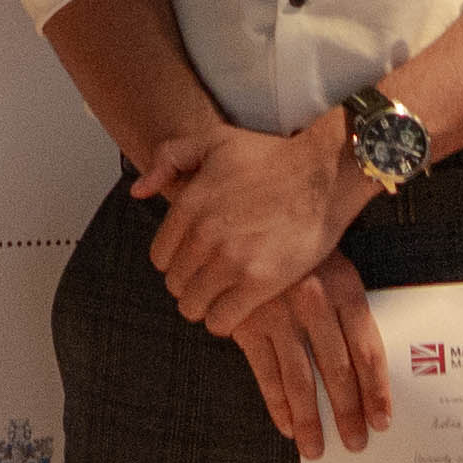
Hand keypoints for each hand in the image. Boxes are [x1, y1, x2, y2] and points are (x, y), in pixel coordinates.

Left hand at [141, 115, 369, 334]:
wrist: (323, 174)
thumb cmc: (272, 157)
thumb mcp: (214, 141)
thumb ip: (168, 159)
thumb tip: (139, 191)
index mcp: (189, 204)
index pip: (160, 257)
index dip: (176, 261)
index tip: (194, 260)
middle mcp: (204, 235)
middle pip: (175, 284)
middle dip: (191, 283)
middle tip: (212, 278)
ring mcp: (231, 261)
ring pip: (193, 307)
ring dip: (205, 304)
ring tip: (224, 295)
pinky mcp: (259, 283)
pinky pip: (221, 321)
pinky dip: (225, 320)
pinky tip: (238, 308)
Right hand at [231, 254, 393, 459]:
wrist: (248, 216)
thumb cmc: (300, 248)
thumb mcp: (336, 266)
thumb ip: (350, 311)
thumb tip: (370, 369)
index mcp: (344, 287)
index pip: (367, 350)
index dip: (376, 390)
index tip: (382, 419)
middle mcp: (313, 303)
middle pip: (337, 371)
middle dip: (348, 413)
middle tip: (355, 443)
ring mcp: (277, 314)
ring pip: (300, 381)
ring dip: (310, 420)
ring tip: (317, 448)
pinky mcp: (245, 322)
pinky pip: (264, 373)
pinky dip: (276, 404)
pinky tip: (286, 424)